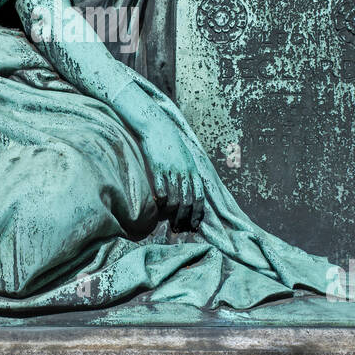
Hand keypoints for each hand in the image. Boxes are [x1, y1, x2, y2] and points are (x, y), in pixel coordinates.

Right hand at [113, 83, 204, 230]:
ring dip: (172, 214)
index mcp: (193, 170)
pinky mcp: (158, 169)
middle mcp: (184, 172)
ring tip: (168, 222)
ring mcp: (171, 171)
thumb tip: (189, 189)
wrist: (156, 126)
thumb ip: (188, 172)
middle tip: (180, 229)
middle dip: (185, 218)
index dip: (196, 213)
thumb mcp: (185, 157)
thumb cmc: (169, 142)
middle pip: (188, 202)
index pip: (199, 197)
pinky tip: (158, 208)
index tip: (193, 225)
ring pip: (175, 199)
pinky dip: (160, 202)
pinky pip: (161, 191)